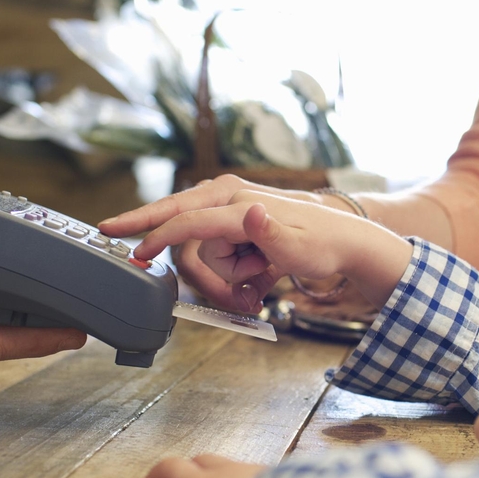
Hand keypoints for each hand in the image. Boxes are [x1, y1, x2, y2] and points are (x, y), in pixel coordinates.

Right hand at [130, 190, 411, 312]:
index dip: (156, 237)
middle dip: (193, 263)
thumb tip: (250, 211)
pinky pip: (219, 254)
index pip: (188, 222)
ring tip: (264, 278)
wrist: (344, 240)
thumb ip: (269, 232)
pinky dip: (236, 273)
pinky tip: (261, 276)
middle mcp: (231, 199)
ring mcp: (233, 210)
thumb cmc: (323, 245)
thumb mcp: (298, 248)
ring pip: (208, 255)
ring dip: (230, 276)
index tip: (134, 252)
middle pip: (189, 238)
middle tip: (200, 274)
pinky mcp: (237, 223)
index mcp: (240, 205)